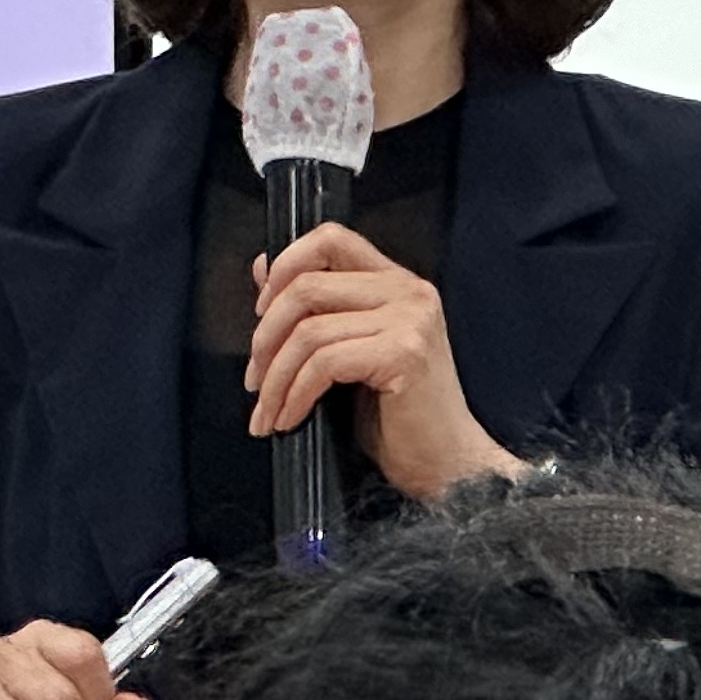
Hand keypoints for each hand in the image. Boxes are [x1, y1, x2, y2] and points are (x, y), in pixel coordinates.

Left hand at [247, 223, 525, 504]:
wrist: (445, 462)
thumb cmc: (397, 413)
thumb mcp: (347, 352)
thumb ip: (314, 309)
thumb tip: (262, 267)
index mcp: (395, 282)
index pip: (331, 238)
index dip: (284, 266)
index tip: (260, 312)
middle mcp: (408, 291)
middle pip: (305, 287)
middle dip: (265, 339)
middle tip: (255, 381)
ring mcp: (410, 319)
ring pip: (308, 332)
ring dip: (275, 379)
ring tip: (267, 412)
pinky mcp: (404, 353)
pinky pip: (323, 363)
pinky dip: (295, 395)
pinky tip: (290, 419)